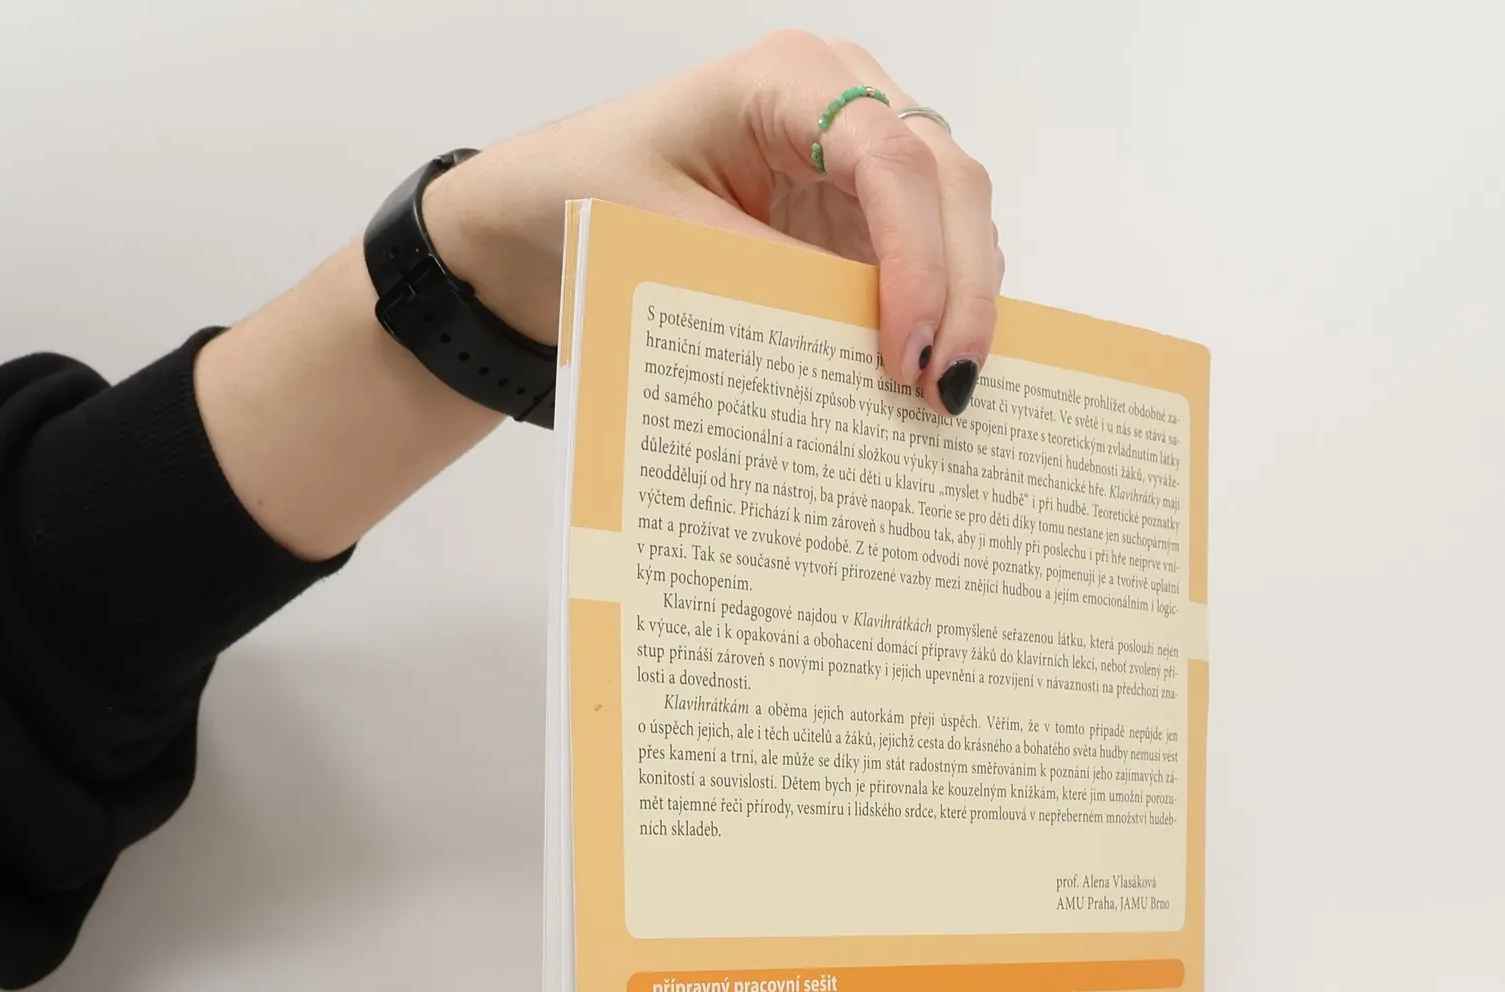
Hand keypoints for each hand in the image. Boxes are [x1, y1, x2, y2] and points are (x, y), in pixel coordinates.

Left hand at [198, 35, 1003, 560]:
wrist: (541, 214)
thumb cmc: (581, 196)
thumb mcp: (654, 237)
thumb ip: (759, 281)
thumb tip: (855, 354)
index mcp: (784, 78)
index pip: (890, 155)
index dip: (917, 255)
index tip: (906, 351)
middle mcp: (842, 102)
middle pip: (950, 180)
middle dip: (962, 289)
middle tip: (947, 391)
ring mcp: (861, 160)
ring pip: (959, 220)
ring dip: (964, 308)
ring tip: (939, 401)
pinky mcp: (862, 220)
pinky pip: (930, 262)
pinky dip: (939, 320)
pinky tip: (927, 382)